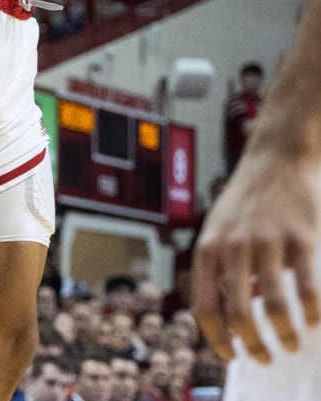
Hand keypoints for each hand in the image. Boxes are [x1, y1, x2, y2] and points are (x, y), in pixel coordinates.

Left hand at [193, 148, 320, 362]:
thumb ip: (218, 271)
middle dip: (254, 346)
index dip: (217, 341)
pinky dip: (310, 313)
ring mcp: (267, 240)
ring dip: (285, 336)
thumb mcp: (218, 231)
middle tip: (266, 358)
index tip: (232, 358)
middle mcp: (234, 246)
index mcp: (208, 247)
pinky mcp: (300, 237)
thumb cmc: (245, 202)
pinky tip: (312, 322)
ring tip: (292, 345)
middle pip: (239, 314)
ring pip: (273, 306)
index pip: (205, 308)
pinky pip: (306, 288)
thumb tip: (227, 323)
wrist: (276, 157)